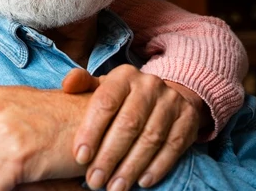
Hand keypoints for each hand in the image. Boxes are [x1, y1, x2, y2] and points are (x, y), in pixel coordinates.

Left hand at [62, 66, 201, 189]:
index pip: (105, 102)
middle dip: (109, 156)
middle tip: (95, 180)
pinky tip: (142, 182)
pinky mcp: (188, 119)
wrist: (164, 95)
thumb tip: (67, 84)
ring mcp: (171, 102)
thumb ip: (82, 84)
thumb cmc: (122, 97)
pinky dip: (157, 167)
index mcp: (124, 76)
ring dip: (131, 167)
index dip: (91, 131)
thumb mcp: (102, 87)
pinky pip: (173, 147)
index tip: (80, 156)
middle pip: (128, 124)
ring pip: (151, 138)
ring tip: (114, 187)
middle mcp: (149, 85)